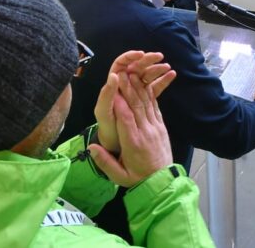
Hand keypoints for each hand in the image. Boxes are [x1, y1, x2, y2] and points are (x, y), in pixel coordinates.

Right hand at [87, 66, 174, 187]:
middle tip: (120, 72)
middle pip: (136, 106)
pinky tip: (144, 83)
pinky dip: (149, 94)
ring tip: (131, 72)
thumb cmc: (138, 179)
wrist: (163, 182)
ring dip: (138, 87)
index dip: (119, 103)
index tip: (112, 89)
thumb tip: (91, 147)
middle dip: (127, 88)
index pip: (126, 119)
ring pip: (146, 103)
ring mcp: (155, 128)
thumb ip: (105, 162)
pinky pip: (155, 107)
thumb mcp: (119, 176)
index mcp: (133, 144)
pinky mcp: (161, 126)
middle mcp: (145, 132)